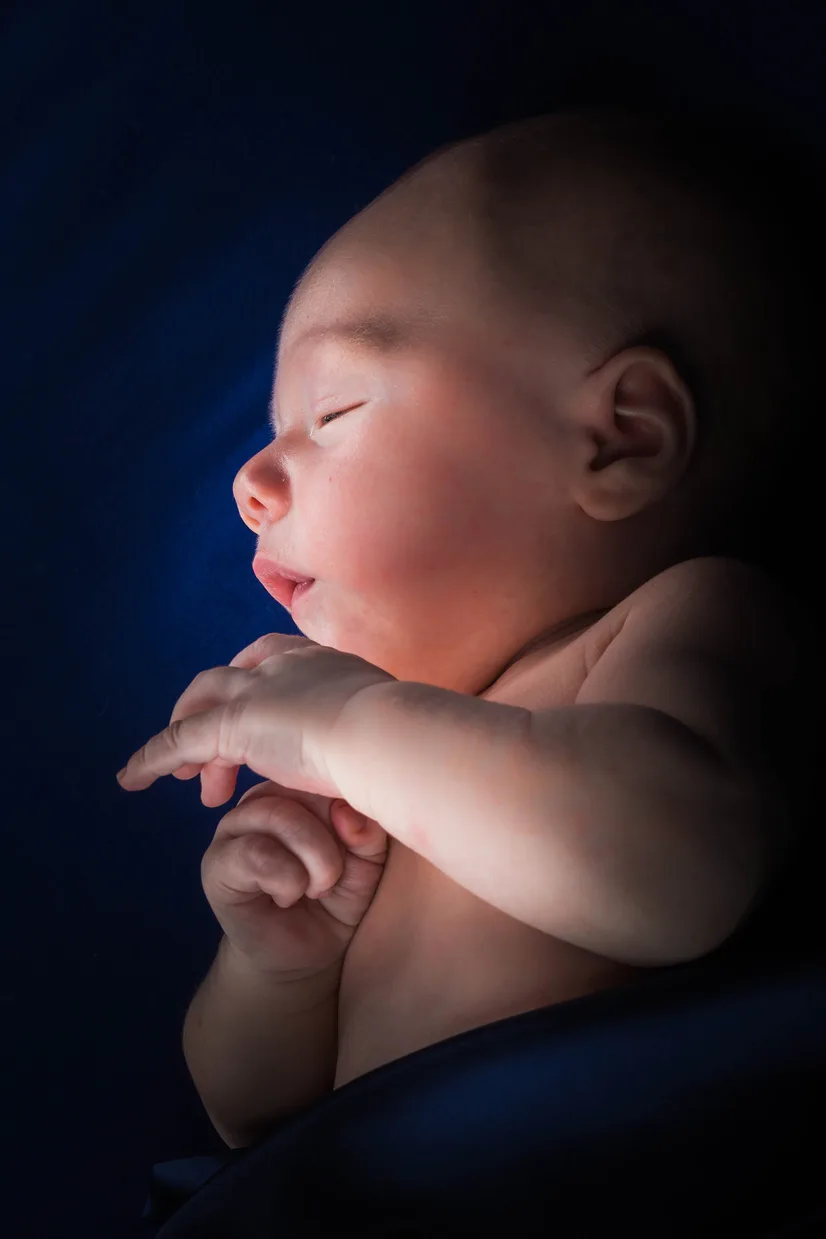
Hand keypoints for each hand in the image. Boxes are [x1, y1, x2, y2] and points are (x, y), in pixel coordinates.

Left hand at [116, 633, 395, 805]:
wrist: (390, 736)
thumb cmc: (407, 740)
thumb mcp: (395, 726)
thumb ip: (382, 732)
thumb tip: (402, 753)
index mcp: (326, 661)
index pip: (275, 656)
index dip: (257, 682)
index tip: (258, 716)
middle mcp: (288, 664)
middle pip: (233, 675)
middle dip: (219, 710)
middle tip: (216, 757)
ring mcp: (259, 688)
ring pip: (203, 703)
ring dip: (191, 740)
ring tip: (187, 780)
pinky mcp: (235, 722)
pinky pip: (180, 740)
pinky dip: (152, 759)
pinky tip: (133, 781)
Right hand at [201, 776, 388, 977]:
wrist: (305, 954)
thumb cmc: (338, 897)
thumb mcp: (368, 861)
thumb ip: (366, 831)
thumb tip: (346, 812)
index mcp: (297, 787)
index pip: (324, 771)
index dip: (350, 811)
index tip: (359, 847)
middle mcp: (262, 798)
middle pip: (302, 788)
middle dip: (331, 843)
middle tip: (332, 879)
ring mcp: (234, 828)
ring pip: (278, 815)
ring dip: (312, 861)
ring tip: (315, 888)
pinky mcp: (216, 863)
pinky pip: (255, 852)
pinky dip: (285, 880)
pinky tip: (287, 897)